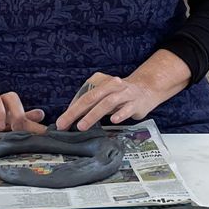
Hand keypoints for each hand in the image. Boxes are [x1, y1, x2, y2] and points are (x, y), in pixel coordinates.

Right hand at [0, 91, 46, 134]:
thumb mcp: (4, 127)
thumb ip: (24, 123)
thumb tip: (43, 118)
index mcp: (5, 108)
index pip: (20, 105)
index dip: (28, 115)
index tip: (32, 130)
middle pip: (9, 96)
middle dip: (16, 111)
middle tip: (16, 127)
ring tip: (0, 126)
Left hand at [55, 71, 174, 131]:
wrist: (147, 88)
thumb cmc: (121, 94)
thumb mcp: (105, 94)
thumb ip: (90, 103)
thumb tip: (71, 117)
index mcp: (102, 82)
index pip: (83, 95)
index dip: (71, 109)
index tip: (62, 122)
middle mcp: (113, 85)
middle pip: (92, 98)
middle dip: (76, 112)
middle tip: (64, 124)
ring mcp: (125, 94)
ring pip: (107, 103)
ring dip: (93, 115)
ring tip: (82, 126)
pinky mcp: (136, 103)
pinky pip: (127, 109)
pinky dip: (120, 114)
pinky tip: (113, 120)